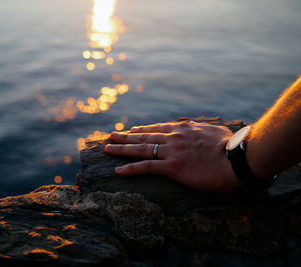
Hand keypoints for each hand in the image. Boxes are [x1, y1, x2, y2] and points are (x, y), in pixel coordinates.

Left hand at [104, 121, 241, 192]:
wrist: (237, 158)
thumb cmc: (232, 146)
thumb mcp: (216, 132)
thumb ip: (203, 131)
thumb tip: (204, 133)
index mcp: (184, 128)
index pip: (158, 128)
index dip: (143, 129)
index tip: (132, 130)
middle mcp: (174, 137)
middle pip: (144, 136)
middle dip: (126, 136)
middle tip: (112, 135)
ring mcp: (171, 152)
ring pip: (140, 148)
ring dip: (121, 149)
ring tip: (107, 148)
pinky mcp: (172, 167)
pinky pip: (145, 167)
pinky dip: (130, 168)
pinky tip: (118, 170)